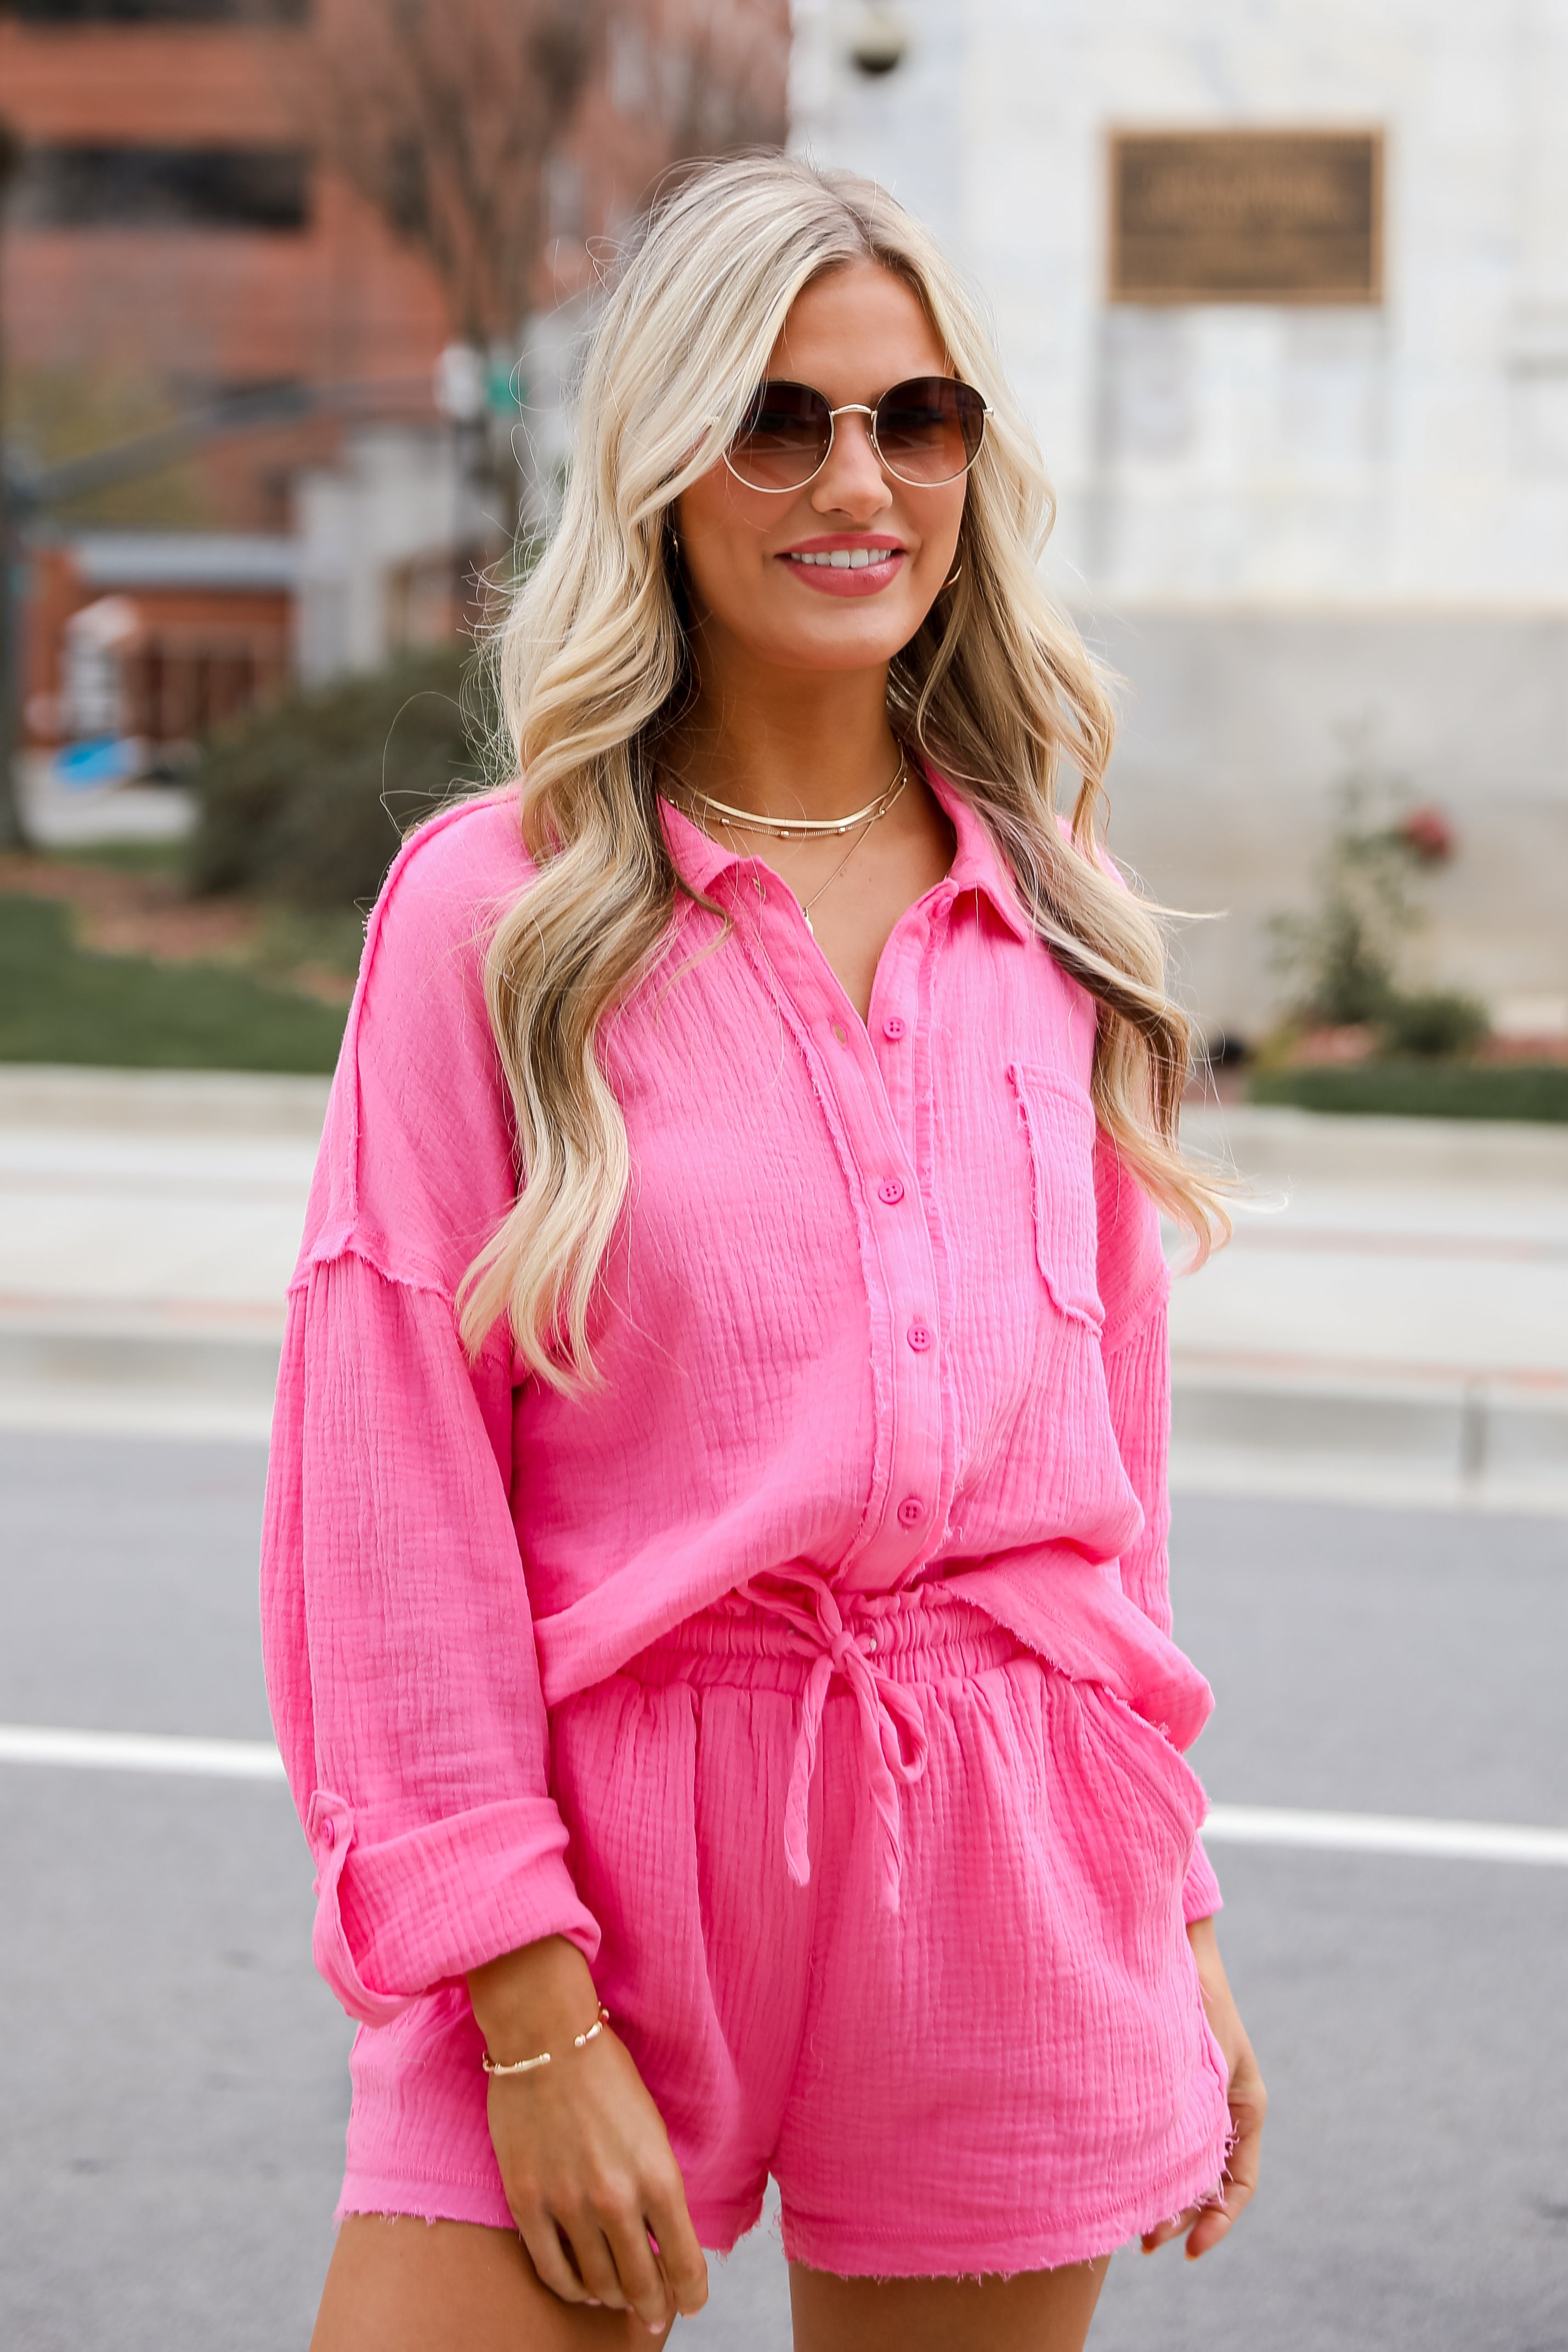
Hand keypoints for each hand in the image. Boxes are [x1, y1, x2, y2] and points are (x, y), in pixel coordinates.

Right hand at [468, 1937, 708, 2334]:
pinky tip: (581, 2288)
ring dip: (612, 2297)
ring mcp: (568, 2205)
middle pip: (641, 2282)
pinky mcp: (527, 2202)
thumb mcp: (651, 2129)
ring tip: (618, 2296)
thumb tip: (662, 2236)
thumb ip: (657, 2184)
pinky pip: (552, 2269)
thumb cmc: (607, 2073)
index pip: (684, 2263)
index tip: (691, 2303)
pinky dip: (571, 2288)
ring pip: (598, 2283)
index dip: (691, 2293)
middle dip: (653, 2305)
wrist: (547, 2038)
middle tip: (654, 2313)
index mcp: (658, 2175)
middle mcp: (616, 2199)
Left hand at [1141, 1915, 1265, 2261]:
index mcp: (1245, 2105)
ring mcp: (1195, 2097)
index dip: (1218, 2220)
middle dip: (1180, 2216)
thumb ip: (1201, 2103)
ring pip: (1183, 2163)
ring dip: (1162, 2195)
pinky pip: (1163, 2138)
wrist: (1173, 1943)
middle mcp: (1222, 2107)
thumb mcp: (1205, 2055)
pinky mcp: (1166, 2085)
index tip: (1190, 2249)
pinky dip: (1149, 2163)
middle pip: (1208, 2180)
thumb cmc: (1193, 1992)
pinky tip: (1119, 2177)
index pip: (1240, 2181)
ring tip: (1129, 2225)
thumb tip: (1186, 2170)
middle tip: (1143, 2242)